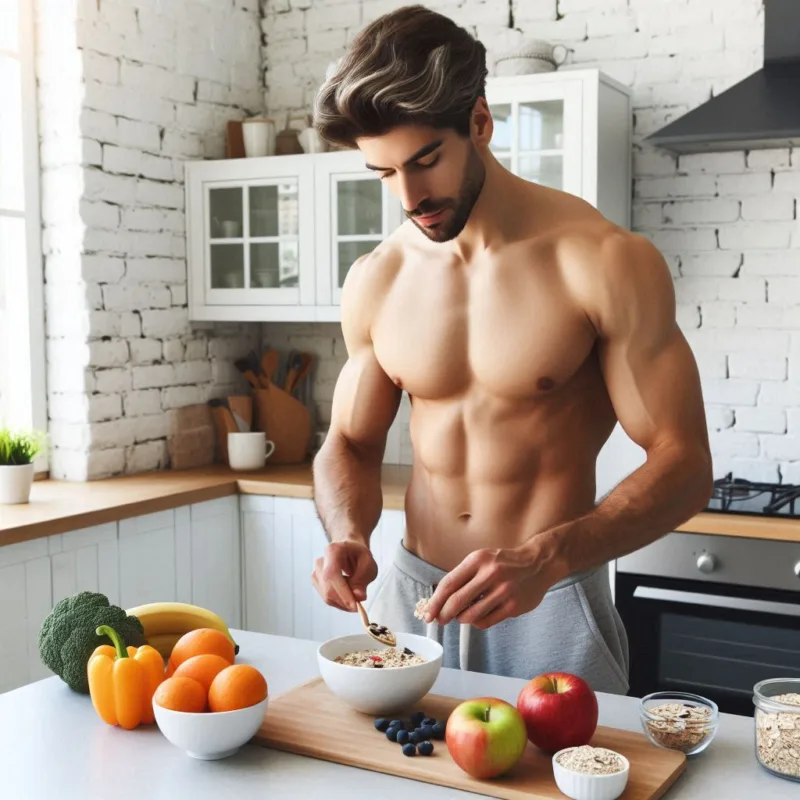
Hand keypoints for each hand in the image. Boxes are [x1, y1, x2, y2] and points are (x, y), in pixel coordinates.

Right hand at [312, 540, 377, 611]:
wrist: (350, 551)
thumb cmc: (359, 555)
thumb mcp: (368, 564)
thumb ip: (363, 580)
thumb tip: (358, 596)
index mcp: (333, 550)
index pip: (332, 575)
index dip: (342, 592)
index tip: (355, 605)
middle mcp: (320, 561)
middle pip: (327, 588)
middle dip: (344, 601)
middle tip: (359, 605)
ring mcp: (316, 572)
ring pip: (326, 596)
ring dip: (343, 603)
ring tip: (356, 597)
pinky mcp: (317, 583)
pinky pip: (327, 598)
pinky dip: (339, 602)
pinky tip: (348, 597)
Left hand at [423, 547, 553, 629]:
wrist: (538, 563)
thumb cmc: (504, 562)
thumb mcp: (482, 559)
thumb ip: (463, 576)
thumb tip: (441, 599)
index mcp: (478, 560)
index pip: (449, 584)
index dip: (435, 601)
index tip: (428, 612)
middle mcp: (490, 574)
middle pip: (457, 602)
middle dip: (444, 614)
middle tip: (440, 620)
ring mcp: (503, 591)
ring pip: (471, 615)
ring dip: (462, 619)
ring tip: (463, 615)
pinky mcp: (513, 606)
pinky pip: (486, 622)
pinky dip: (477, 622)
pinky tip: (479, 616)